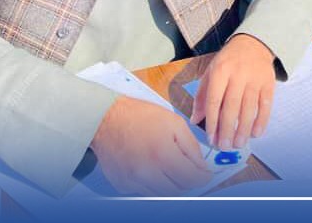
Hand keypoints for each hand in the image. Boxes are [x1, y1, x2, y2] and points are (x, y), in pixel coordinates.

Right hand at [91, 96, 210, 195]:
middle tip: (188, 168)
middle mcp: (146, 172)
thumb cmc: (140, 117)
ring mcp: (132, 181)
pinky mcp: (123, 185)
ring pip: (163, 194)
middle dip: (188, 180)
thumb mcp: (175, 123)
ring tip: (169, 165)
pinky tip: (152, 167)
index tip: (205, 173)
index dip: (203, 177)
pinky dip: (154, 184)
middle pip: (179, 190)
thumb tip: (202, 167)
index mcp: (162, 154)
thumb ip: (192, 147)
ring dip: (171, 184)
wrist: (106, 119)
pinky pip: (146, 192)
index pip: (192, 179)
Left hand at [189, 34, 275, 150]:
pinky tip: (256, 133)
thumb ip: (202, 96)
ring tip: (238, 144)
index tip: (211, 139)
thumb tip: (195, 120)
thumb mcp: (210, 72)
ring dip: (244, 128)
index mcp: (220, 71)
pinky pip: (265, 105)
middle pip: (231, 106)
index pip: (214, 100)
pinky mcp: (269, 82)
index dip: (212, 122)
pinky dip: (262, 120)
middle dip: (227, 129)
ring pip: (249, 107)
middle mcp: (237, 75)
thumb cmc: (228, 61)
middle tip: (224, 147)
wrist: (254, 43)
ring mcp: (255, 79)